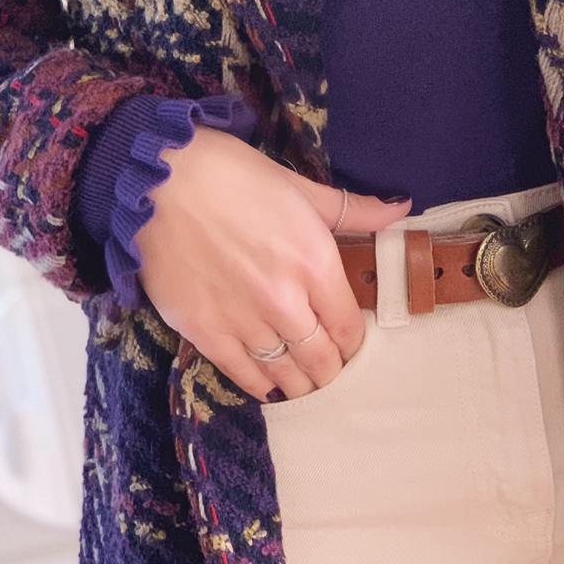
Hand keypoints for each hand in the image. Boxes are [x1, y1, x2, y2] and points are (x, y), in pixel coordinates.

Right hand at [134, 128, 412, 401]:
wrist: (161, 180)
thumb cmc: (235, 176)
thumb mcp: (302, 188)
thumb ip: (353, 210)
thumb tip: (401, 209)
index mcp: (315, 264)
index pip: (349, 328)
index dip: (353, 341)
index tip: (348, 342)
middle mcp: (285, 302)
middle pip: (321, 360)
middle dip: (330, 369)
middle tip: (327, 368)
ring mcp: (244, 321)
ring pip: (285, 374)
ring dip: (299, 383)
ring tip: (303, 383)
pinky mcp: (204, 331)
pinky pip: (243, 376)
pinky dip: (261, 387)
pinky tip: (269, 386)